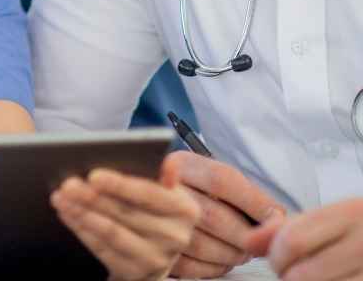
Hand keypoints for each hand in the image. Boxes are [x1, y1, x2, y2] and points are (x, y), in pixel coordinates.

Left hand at [51, 161, 199, 279]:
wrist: (158, 247)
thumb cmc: (153, 205)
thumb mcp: (162, 187)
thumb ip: (161, 172)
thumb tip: (169, 163)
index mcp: (184, 209)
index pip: (149, 194)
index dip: (120, 184)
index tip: (93, 175)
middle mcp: (175, 237)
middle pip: (125, 214)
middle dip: (92, 198)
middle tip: (67, 184)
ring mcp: (156, 259)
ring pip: (111, 233)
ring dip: (82, 214)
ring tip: (60, 197)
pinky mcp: (137, 274)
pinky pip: (103, 250)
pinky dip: (82, 230)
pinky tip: (67, 215)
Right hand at [162, 151, 285, 277]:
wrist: (155, 199)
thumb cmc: (198, 191)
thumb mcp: (217, 180)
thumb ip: (249, 196)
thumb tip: (280, 222)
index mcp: (180, 163)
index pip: (222, 180)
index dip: (255, 203)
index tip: (277, 219)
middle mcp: (161, 186)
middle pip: (214, 216)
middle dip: (245, 236)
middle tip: (256, 242)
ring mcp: (152, 216)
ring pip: (201, 244)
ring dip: (230, 254)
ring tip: (238, 249)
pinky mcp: (151, 247)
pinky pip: (188, 266)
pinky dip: (213, 267)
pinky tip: (219, 258)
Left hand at [246, 198, 362, 280]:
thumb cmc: (361, 231)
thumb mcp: (328, 219)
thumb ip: (286, 228)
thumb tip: (248, 241)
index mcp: (349, 214)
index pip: (293, 239)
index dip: (275, 256)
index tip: (277, 261)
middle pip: (304, 274)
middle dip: (288, 279)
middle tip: (291, 276)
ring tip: (308, 280)